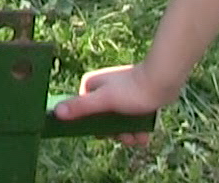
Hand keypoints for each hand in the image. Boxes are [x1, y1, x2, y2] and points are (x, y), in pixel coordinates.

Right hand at [51, 62, 169, 144]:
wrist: (162, 81)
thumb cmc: (132, 90)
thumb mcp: (103, 101)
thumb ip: (81, 107)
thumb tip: (55, 112)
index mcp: (90, 86)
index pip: (86, 113)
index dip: (97, 128)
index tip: (109, 135)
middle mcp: (102, 88)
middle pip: (103, 119)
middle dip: (116, 133)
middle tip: (127, 137)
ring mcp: (119, 94)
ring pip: (119, 120)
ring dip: (129, 133)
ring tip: (139, 137)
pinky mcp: (134, 98)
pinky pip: (130, 117)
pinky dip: (137, 127)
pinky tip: (144, 134)